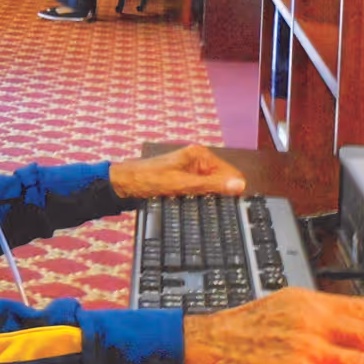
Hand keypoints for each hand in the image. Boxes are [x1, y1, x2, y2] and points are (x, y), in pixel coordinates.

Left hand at [111, 145, 244, 198]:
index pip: (232, 174)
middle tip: (211, 209)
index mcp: (201, 155)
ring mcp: (191, 170)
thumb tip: (240, 185)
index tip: (230, 207)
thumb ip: (211, 185)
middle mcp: (199, 160)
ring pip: (212, 188)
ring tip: (197, 206)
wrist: (124, 184)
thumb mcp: (183, 184)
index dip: (233, 191)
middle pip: (223, 181)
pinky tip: (191, 204)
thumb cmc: (149, 180)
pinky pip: (201, 190)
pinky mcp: (185, 179)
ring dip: (209, 198)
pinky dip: (199, 198)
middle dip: (220, 195)